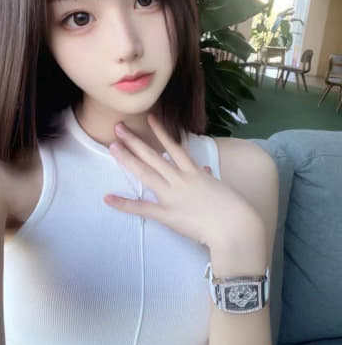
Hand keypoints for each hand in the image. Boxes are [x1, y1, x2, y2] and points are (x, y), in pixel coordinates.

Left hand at [104, 113, 263, 250]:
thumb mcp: (219, 186)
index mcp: (193, 171)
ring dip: (127, 159)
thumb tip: (202, 168)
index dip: (160, 131)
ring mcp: (172, 195)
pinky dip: (124, 204)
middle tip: (118, 128)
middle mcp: (180, 179)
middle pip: (152, 155)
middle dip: (134, 140)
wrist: (235, 227)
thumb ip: (206, 175)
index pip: (173, 146)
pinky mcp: (168, 214)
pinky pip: (143, 208)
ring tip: (112, 147)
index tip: (149, 117)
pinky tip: (108, 198)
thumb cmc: (232, 207)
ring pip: (145, 173)